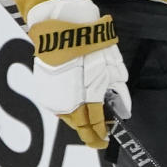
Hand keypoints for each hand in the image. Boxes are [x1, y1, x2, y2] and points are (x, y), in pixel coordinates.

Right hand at [26, 0, 131, 148]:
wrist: (62, 28)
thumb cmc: (92, 46)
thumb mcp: (114, 69)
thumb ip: (119, 94)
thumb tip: (124, 109)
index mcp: (86, 99)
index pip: (93, 126)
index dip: (100, 135)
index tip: (106, 139)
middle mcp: (66, 103)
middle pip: (79, 126)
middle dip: (90, 130)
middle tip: (100, 132)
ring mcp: (52, 97)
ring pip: (67, 117)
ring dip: (79, 120)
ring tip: (90, 119)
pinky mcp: (42, 88)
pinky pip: (57, 106)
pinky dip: (68, 109)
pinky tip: (76, 105)